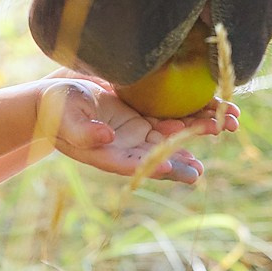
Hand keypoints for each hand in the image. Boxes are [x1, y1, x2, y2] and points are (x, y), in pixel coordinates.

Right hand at [38, 77, 218, 185]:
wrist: (54, 99)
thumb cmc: (54, 110)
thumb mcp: (66, 119)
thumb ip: (84, 132)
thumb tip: (106, 137)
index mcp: (108, 153)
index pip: (133, 165)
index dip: (153, 166)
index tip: (172, 167)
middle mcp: (126, 148)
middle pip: (158, 157)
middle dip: (180, 161)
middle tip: (199, 170)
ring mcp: (135, 133)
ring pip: (169, 138)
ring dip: (193, 136)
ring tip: (218, 131)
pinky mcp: (140, 117)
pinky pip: (168, 120)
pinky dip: (188, 119)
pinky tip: (207, 118)